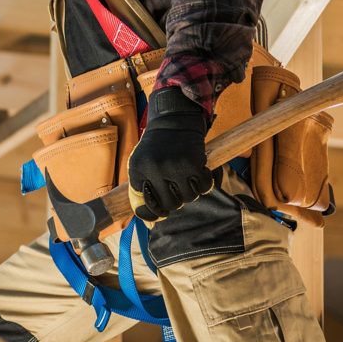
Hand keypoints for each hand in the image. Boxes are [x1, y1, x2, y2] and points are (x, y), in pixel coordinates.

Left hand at [127, 87, 213, 221]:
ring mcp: (175, 167)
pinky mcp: (193, 163)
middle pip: (170, 205)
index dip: (155, 210)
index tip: (161, 211)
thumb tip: (150, 221)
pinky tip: (199, 173)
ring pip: (188, 198)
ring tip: (186, 178)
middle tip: (176, 189)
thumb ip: (143, 188)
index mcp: (138, 170)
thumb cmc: (156, 147)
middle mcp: (154, 169)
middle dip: (175, 200)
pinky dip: (204, 184)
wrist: (173, 120)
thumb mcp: (141, 163)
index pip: (146, 204)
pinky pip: (204, 188)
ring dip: (190, 192)